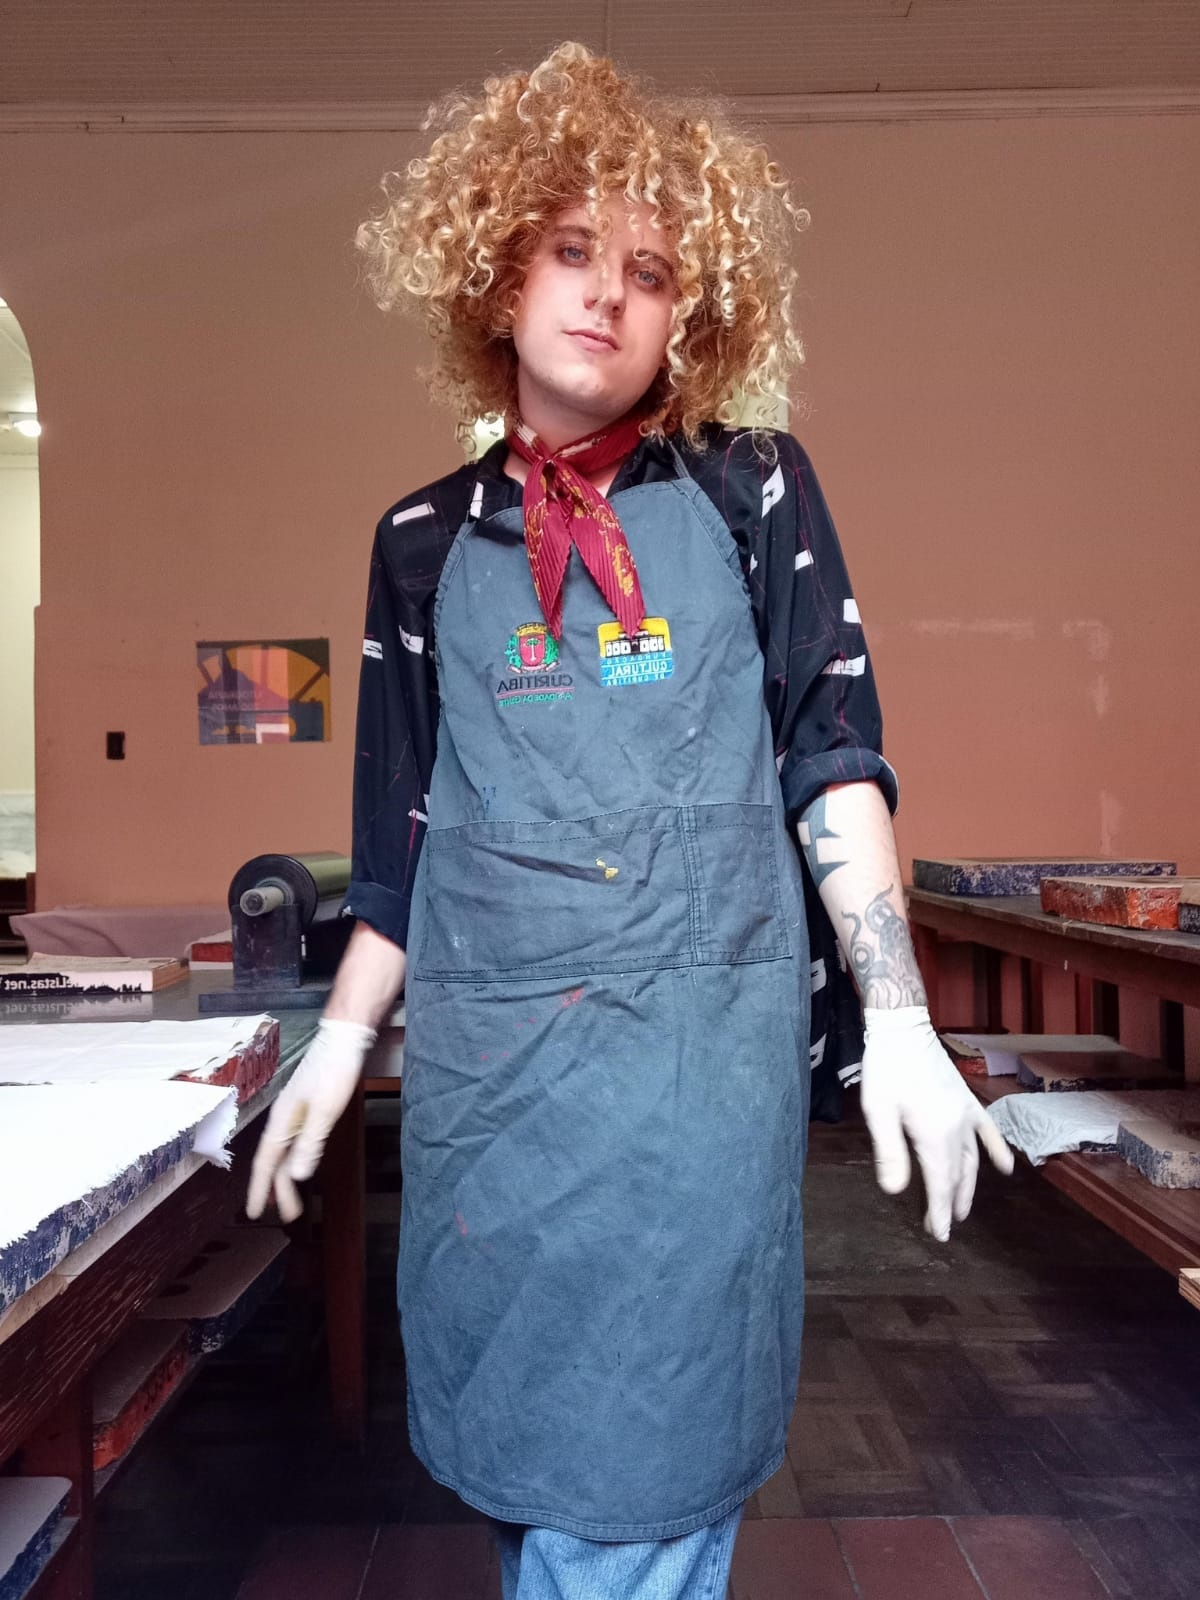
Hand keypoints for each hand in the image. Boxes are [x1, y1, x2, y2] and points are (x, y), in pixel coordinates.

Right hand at [245, 1017, 376, 1222]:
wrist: (342, 1039)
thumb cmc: (333, 1072)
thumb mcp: (325, 1111)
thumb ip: (311, 1143)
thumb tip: (297, 1176)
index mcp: (282, 1121)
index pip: (265, 1163)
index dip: (260, 1189)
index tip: (255, 1213)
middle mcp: (284, 1118)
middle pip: (275, 1161)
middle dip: (275, 1189)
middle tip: (285, 1215)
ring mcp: (295, 1112)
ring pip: (285, 1152)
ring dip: (286, 1176)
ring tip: (290, 1199)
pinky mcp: (308, 1107)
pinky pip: (296, 1140)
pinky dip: (296, 1159)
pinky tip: (301, 1165)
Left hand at [860, 1005, 1013, 1240]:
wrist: (904, 1030)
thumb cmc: (886, 1070)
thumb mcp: (878, 1112)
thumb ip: (890, 1152)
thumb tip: (895, 1191)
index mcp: (934, 1135)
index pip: (940, 1183)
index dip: (939, 1211)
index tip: (940, 1235)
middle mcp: (957, 1129)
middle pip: (957, 1175)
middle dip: (950, 1203)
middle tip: (943, 1228)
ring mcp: (967, 1114)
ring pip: (973, 1160)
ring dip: (969, 1186)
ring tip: (963, 1209)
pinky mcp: (967, 1101)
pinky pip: (988, 1131)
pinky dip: (997, 1150)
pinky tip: (1006, 1169)